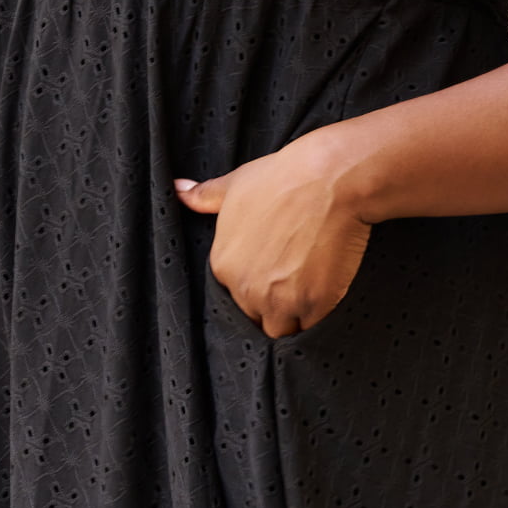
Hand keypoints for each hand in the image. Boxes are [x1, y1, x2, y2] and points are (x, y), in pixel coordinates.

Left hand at [175, 131, 372, 338]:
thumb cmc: (283, 177)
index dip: (256, 288)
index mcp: (223, 264)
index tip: (273, 275)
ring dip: (294, 318)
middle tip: (294, 283)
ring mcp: (279, 300)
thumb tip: (179, 189)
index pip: (234, 297)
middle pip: (256, 317)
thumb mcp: (236, 183)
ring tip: (310, 293)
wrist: (328, 178)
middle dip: (273, 306)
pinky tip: (327, 295)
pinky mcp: (313, 304)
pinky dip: (318, 317)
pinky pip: (311, 328)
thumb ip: (205, 196)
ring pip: (281, 329)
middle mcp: (246, 288)